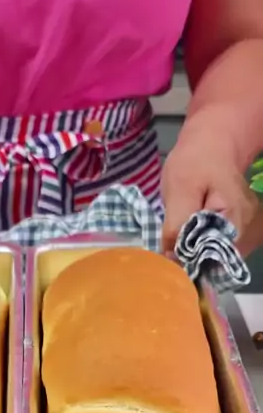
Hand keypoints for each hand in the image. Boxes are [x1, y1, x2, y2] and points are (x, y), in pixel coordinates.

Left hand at [161, 114, 262, 257]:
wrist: (212, 144)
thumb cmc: (195, 162)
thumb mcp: (180, 190)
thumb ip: (176, 226)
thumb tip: (170, 259)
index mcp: (235, 220)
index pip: (213, 259)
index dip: (189, 267)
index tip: (167, 269)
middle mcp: (246, 231)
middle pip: (216, 263)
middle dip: (189, 265)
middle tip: (165, 262)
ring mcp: (244, 232)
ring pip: (215, 259)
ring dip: (192, 259)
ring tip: (172, 253)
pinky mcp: (236, 231)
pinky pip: (216, 250)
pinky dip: (198, 251)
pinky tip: (183, 246)